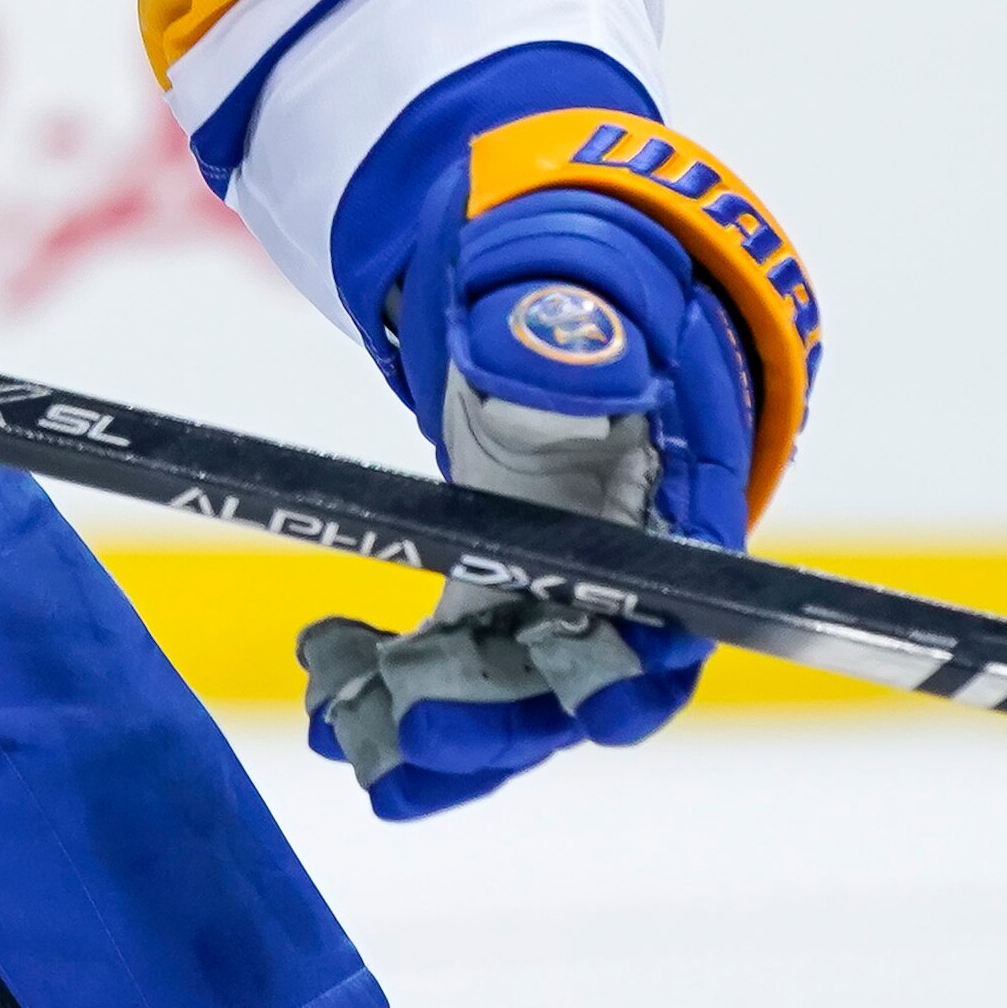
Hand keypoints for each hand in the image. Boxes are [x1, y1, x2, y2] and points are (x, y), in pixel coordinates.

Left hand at [303, 153, 786, 817]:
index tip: (595, 710)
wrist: (528, 263)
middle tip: (419, 739)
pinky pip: (459, 661)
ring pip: (516, 687)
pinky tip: (324, 713)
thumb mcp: (575, 275)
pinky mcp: (497, 581)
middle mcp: (632, 555)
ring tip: (343, 747)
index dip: (644, 665)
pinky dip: (400, 694)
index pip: (682, 601)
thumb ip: (564, 328)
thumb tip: (559, 360)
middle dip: (510, 719)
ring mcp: (562, 576)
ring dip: (442, 733)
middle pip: (589, 670)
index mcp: (679, 483)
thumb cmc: (575, 260)